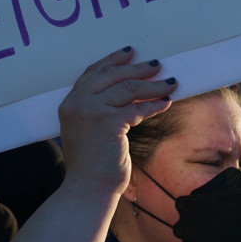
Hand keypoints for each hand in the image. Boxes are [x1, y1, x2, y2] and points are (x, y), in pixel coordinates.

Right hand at [57, 47, 175, 195]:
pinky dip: (154, 104)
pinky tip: (166, 103)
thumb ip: (99, 109)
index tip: (129, 53)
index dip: (113, 60)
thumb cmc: (91, 164)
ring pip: (128, 88)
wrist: (87, 188)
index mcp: (70, 103)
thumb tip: (132, 93)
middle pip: (112, 75)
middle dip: (137, 68)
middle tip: (156, 64)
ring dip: (153, 85)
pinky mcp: (108, 122)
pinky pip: (138, 108)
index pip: (93, 73)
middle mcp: (78, 103)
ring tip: (170, 82)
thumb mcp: (89, 129)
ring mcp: (91, 111)